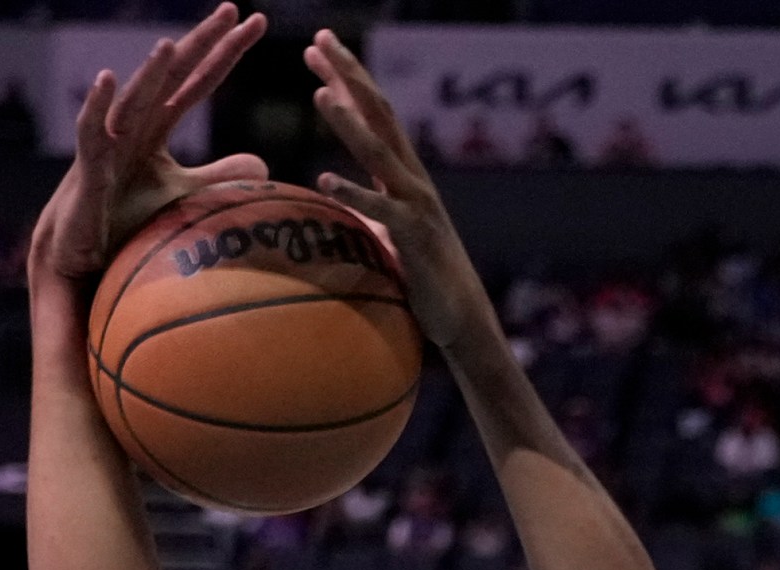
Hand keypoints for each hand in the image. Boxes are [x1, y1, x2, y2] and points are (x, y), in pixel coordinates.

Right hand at [31, 3, 269, 283]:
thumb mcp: (183, 194)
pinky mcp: (88, 168)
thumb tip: (263, 166)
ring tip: (170, 45)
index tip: (256, 24)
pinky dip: (97, 105)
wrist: (82, 249)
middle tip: (231, 9)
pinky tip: (107, 79)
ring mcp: (110, 141)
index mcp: (157, 124)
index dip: (226, 53)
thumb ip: (218, 175)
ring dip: (150, 72)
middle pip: (172, 75)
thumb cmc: (126, 215)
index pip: (199, 81)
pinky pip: (90, 132)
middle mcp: (134, 123)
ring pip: (134, 98)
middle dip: (201, 42)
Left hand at [305, 29, 488, 350]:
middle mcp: (413, 179)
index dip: (347, 78)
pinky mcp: (414, 237)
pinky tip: (326, 179)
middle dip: (349, 74)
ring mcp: (417, 204)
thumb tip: (336, 205)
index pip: (372, 113)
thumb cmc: (423, 279)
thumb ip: (368, 211)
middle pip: (379, 114)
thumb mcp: (388, 234)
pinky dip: (353, 194)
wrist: (462, 319)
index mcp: (402, 174)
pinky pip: (380, 212)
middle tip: (319, 40)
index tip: (317, 48)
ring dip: (349, 121)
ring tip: (319, 93)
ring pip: (379, 153)